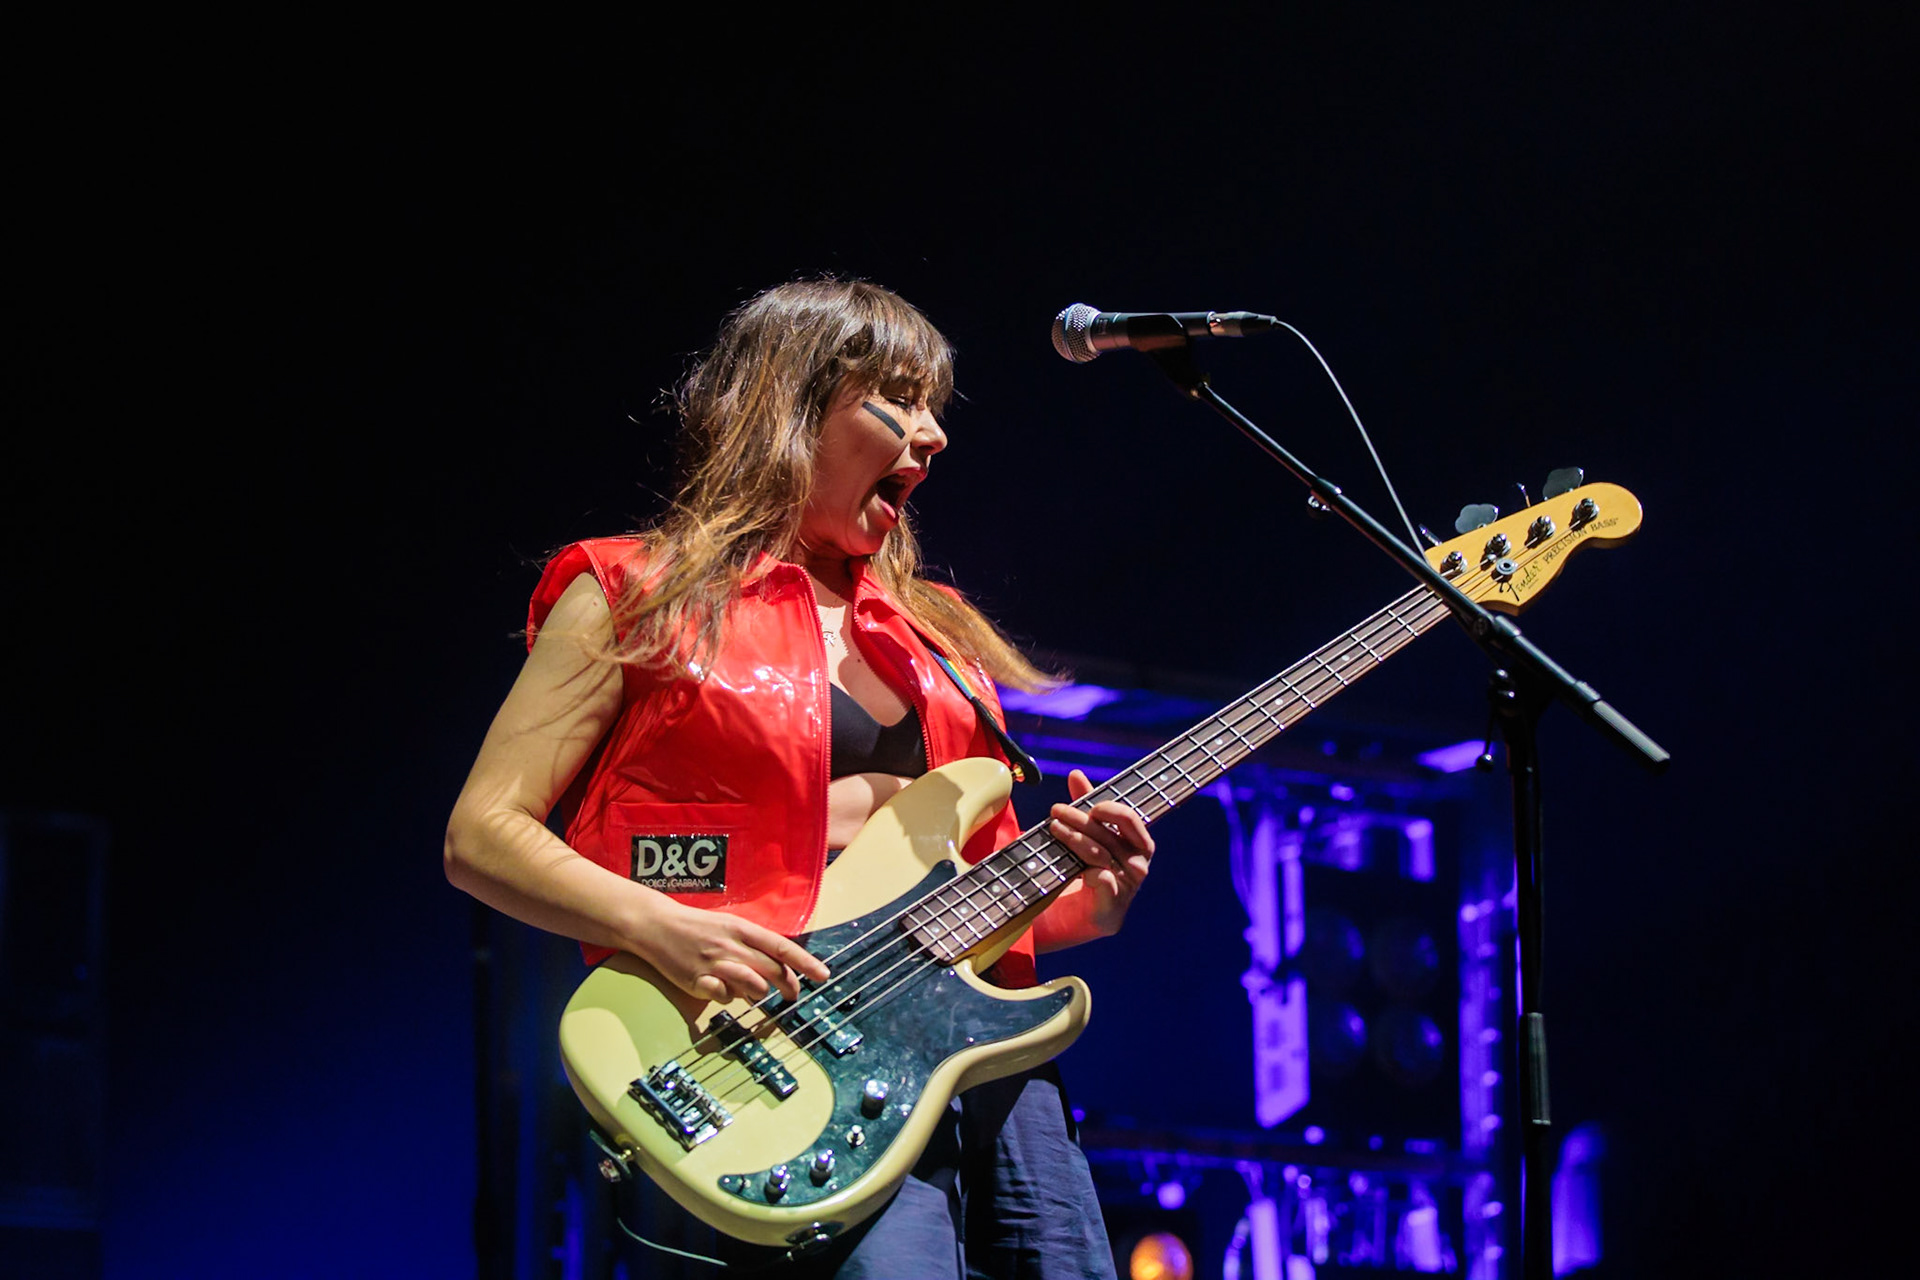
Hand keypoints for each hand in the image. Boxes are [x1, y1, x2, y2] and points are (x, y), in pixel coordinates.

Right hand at [635, 899, 830, 1003]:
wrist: (657, 925)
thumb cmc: (698, 926)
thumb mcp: (730, 926)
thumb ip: (753, 944)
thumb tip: (779, 966)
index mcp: (742, 928)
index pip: (781, 947)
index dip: (805, 962)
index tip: (823, 975)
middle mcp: (731, 945)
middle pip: (772, 969)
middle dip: (788, 985)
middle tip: (793, 995)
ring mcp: (714, 963)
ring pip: (752, 984)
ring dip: (758, 992)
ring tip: (754, 991)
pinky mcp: (696, 980)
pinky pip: (723, 996)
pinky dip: (727, 997)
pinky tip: (720, 989)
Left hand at [1048, 769, 1154, 937]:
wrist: (1070, 919)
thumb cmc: (1082, 871)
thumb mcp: (1084, 836)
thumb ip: (1084, 806)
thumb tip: (1076, 774)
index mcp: (1138, 845)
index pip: (1130, 819)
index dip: (1110, 809)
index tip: (1087, 804)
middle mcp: (1138, 866)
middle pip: (1111, 836)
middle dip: (1081, 820)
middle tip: (1056, 810)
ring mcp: (1127, 890)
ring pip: (1102, 856)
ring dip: (1075, 839)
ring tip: (1054, 827)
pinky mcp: (1112, 911)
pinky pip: (1105, 884)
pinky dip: (1090, 873)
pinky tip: (1075, 869)